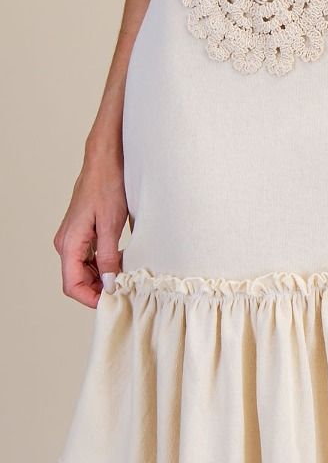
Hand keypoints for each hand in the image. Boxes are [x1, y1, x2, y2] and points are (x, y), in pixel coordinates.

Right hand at [53, 147, 128, 308]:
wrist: (105, 160)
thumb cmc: (107, 186)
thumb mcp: (111, 224)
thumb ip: (108, 257)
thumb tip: (108, 284)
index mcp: (69, 243)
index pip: (72, 285)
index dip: (90, 298)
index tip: (112, 301)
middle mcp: (67, 243)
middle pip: (77, 279)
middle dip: (98, 289)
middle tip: (124, 290)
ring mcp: (73, 237)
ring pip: (84, 269)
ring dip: (102, 277)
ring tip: (126, 276)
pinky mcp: (83, 232)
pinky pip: (89, 257)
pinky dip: (103, 264)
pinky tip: (121, 261)